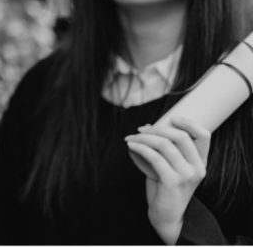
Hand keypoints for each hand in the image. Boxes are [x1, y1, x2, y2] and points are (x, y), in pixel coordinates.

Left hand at [125, 117, 210, 244]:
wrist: (167, 215)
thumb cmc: (165, 187)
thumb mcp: (169, 165)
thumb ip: (164, 148)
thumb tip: (149, 126)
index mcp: (200, 162)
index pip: (204, 136)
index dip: (188, 123)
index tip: (170, 118)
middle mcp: (198, 168)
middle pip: (180, 136)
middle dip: (157, 129)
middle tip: (139, 131)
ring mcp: (187, 176)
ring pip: (164, 145)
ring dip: (143, 138)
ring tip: (130, 139)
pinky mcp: (172, 182)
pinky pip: (154, 157)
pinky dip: (140, 148)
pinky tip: (130, 146)